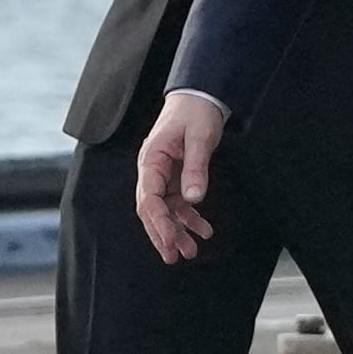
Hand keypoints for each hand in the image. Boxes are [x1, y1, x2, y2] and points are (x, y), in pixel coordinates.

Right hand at [138, 90, 229, 263]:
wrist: (200, 96)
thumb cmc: (196, 112)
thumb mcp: (199, 138)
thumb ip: (196, 168)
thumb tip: (194, 198)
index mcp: (151, 160)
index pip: (148, 199)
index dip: (159, 223)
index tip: (171, 241)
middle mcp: (153, 171)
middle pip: (152, 210)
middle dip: (162, 234)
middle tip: (174, 257)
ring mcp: (164, 176)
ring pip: (166, 211)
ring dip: (177, 231)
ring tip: (190, 251)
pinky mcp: (177, 177)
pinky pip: (180, 203)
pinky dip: (190, 218)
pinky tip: (203, 230)